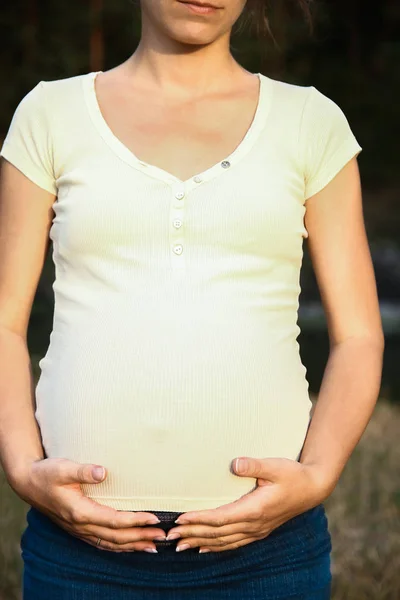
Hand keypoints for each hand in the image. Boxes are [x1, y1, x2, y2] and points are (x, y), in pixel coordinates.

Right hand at [11, 458, 166, 552]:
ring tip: (153, 546)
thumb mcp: (63, 468)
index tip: (155, 518)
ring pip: (110, 544)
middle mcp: (81, 525)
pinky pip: (103, 543)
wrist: (28, 483)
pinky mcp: (79, 529)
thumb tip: (102, 472)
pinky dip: (119, 547)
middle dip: (141, 537)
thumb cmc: (47, 473)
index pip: (114, 520)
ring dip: (133, 545)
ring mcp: (80, 530)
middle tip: (163, 535)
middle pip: (116, 536)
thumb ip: (83, 471)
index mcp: (79, 512)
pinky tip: (131, 546)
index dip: (135, 521)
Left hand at [166, 457, 329, 552]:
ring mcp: (257, 530)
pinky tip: (204, 548)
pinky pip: (233, 543)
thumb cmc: (292, 474)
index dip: (199, 519)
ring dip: (201, 542)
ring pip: (224, 541)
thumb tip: (234, 463)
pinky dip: (216, 546)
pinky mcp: (258, 530)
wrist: (312, 488)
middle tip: (170, 536)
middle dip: (193, 534)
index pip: (221, 518)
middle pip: (217, 533)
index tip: (180, 518)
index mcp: (255, 509)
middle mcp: (254, 524)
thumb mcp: (275, 465)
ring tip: (180, 545)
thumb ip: (254, 465)